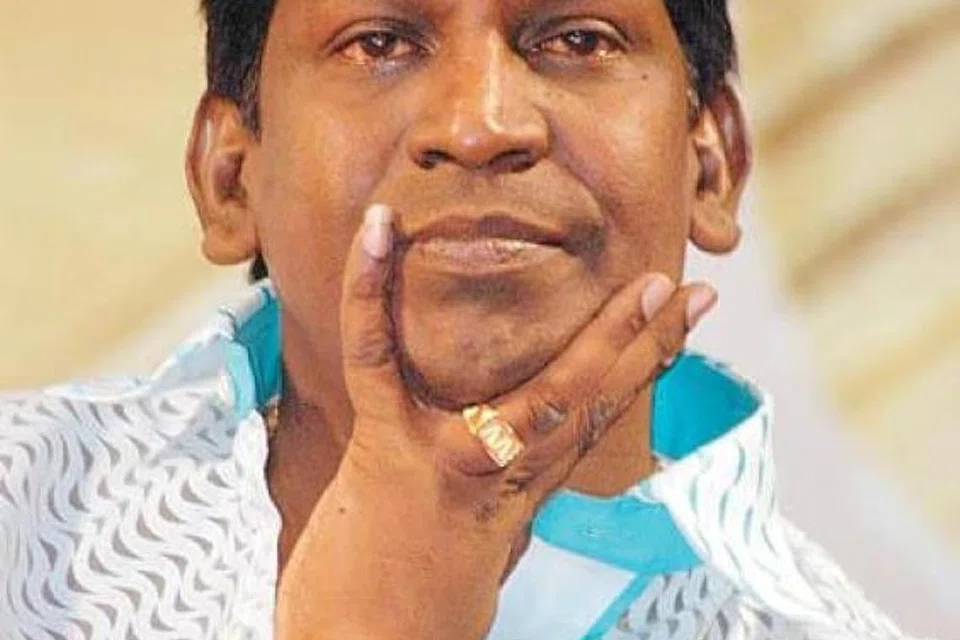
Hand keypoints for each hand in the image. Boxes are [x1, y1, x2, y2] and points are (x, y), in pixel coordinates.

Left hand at [276, 204, 716, 638]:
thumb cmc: (419, 574)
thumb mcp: (482, 519)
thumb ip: (512, 469)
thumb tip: (542, 420)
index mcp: (527, 484)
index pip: (601, 413)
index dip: (652, 360)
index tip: (694, 308)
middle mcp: (505, 476)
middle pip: (590, 404)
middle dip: (641, 345)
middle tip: (676, 285)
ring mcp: (450, 460)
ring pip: (535, 393)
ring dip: (589, 336)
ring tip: (627, 278)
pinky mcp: (385, 446)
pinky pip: (376, 355)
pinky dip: (370, 287)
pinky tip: (378, 229)